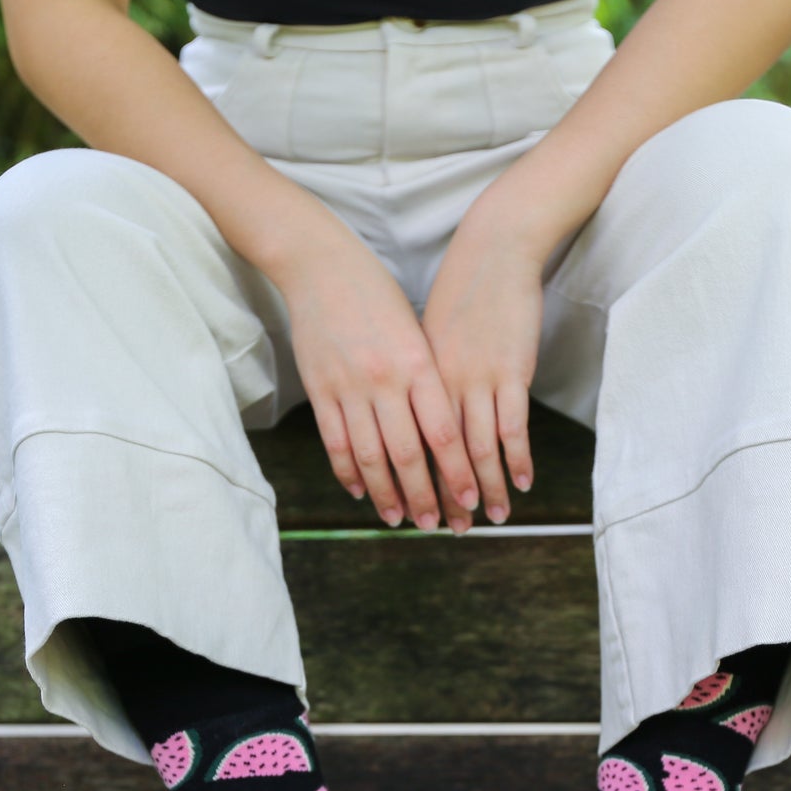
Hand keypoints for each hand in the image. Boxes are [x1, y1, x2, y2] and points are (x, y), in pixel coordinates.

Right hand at [273, 228, 479, 530]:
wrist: (321, 265)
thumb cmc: (379, 296)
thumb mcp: (416, 332)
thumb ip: (429, 379)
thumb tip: (447, 430)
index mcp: (418, 363)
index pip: (444, 432)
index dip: (457, 472)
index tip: (469, 500)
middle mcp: (385, 379)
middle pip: (409, 453)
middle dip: (426, 495)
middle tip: (438, 525)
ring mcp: (349, 386)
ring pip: (371, 455)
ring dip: (387, 493)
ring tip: (399, 519)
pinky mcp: (320, 389)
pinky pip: (336, 442)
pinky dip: (348, 472)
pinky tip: (360, 492)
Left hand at [421, 206, 543, 529]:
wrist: (492, 249)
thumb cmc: (457, 292)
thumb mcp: (420, 336)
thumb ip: (415, 381)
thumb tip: (406, 416)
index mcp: (411, 378)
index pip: (403, 443)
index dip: (405, 483)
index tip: (406, 512)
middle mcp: (438, 385)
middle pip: (437, 456)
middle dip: (443, 498)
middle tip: (448, 531)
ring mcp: (476, 379)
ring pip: (476, 449)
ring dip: (486, 489)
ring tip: (492, 518)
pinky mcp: (511, 372)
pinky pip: (512, 427)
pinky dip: (516, 459)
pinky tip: (521, 482)